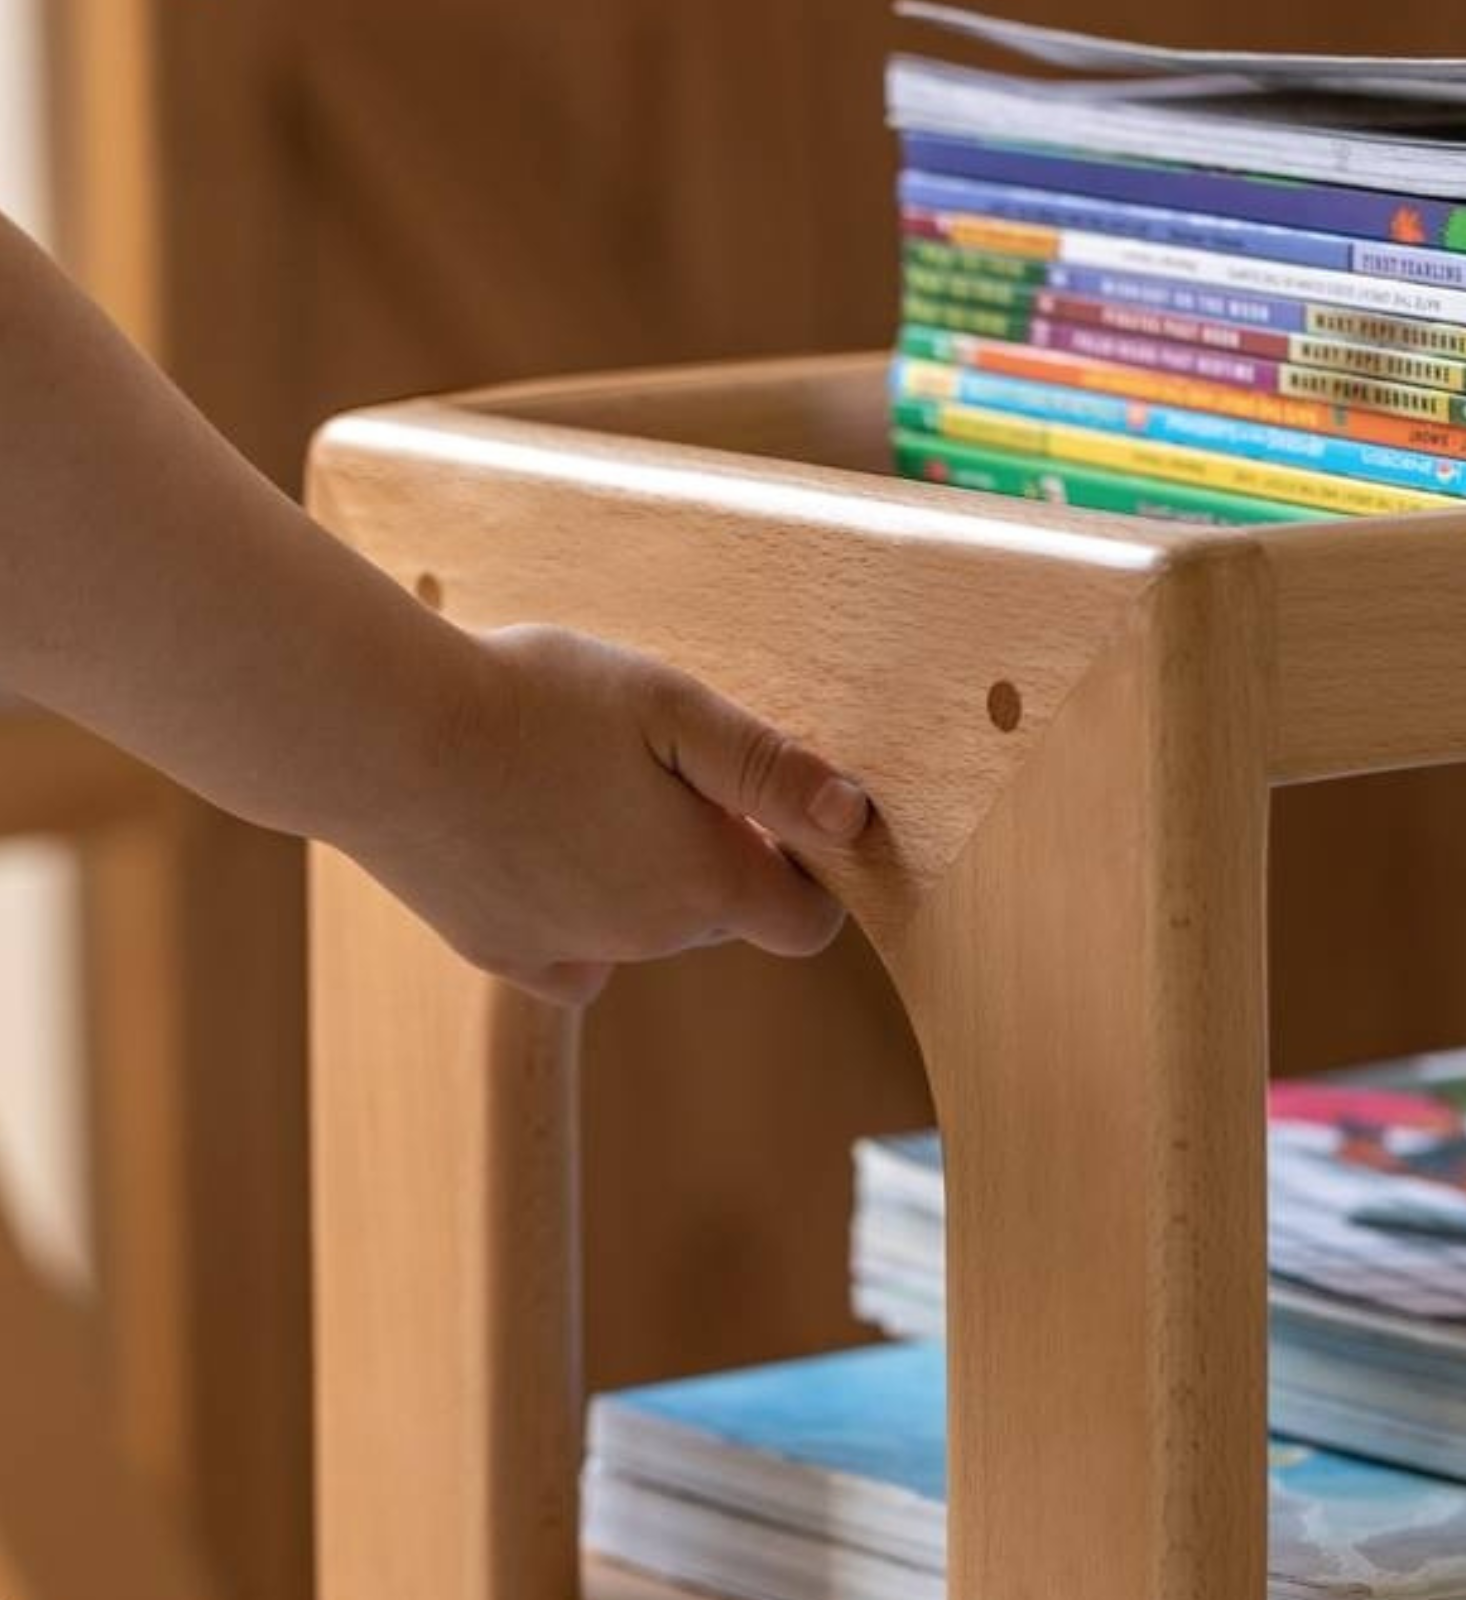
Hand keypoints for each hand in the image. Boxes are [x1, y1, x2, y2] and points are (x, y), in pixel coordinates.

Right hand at [341, 625, 871, 1004]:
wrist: (379, 732)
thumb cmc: (535, 702)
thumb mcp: (673, 708)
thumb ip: (771, 770)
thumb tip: (854, 820)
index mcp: (702, 885)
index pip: (803, 923)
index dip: (805, 870)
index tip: (765, 810)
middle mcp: (645, 942)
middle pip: (719, 916)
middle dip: (715, 856)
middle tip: (657, 769)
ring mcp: (567, 954)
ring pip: (643, 928)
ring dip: (642, 876)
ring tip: (580, 787)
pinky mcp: (497, 953)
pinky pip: (568, 954)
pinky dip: (572, 912)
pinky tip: (537, 847)